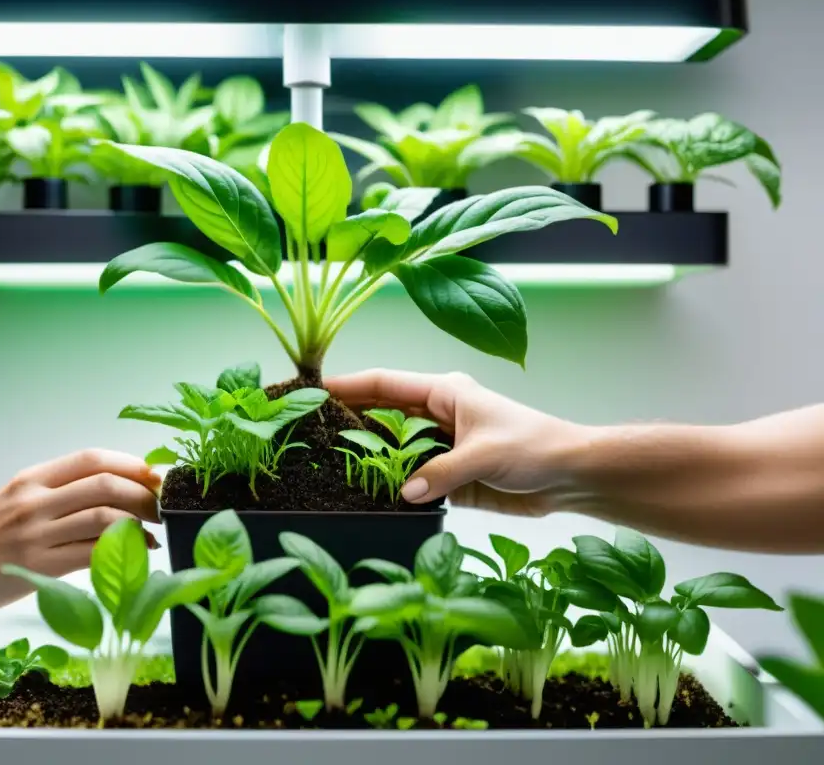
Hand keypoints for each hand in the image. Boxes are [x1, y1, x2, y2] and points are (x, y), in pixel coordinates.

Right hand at [0, 449, 161, 614]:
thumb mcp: (18, 498)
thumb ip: (59, 490)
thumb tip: (117, 488)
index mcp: (33, 478)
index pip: (92, 458)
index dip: (132, 464)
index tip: (157, 476)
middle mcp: (35, 501)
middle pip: (107, 485)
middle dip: (146, 495)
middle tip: (165, 507)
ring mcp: (36, 534)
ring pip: (104, 518)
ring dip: (140, 524)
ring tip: (156, 531)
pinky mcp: (37, 568)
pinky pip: (91, 554)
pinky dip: (124, 552)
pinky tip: (140, 552)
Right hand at [326, 369, 585, 515]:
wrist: (570, 476)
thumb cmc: (535, 447)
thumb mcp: (485, 454)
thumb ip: (441, 473)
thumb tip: (403, 494)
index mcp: (444, 393)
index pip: (385, 383)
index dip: (349, 385)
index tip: (314, 390)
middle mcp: (436, 416)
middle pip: (381, 415)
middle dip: (348, 421)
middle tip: (309, 432)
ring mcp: (439, 447)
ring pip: (392, 450)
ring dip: (368, 458)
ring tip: (327, 466)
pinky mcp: (446, 478)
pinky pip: (409, 480)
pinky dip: (389, 486)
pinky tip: (365, 494)